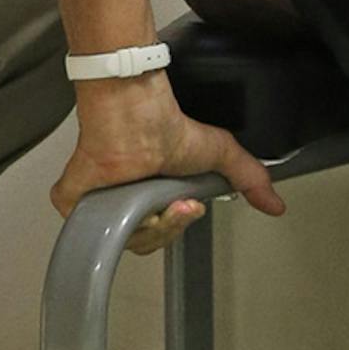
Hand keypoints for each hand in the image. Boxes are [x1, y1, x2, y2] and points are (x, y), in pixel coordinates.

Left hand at [50, 72, 285, 255]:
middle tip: (178, 204)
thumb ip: (248, 177)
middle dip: (167, 225)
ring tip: (156, 199)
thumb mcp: (217, 153)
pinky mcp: (72, 198)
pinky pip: (85, 227)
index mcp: (149, 198)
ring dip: (145, 221)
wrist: (136, 108)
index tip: (191, 206)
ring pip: (121, 238)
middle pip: (145, 241)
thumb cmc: (166, 124)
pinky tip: (122, 201)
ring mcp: (96, 202)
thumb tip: (276, 204)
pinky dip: (103, 218)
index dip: (179, 225)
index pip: (163, 233)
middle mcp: (122, 201)